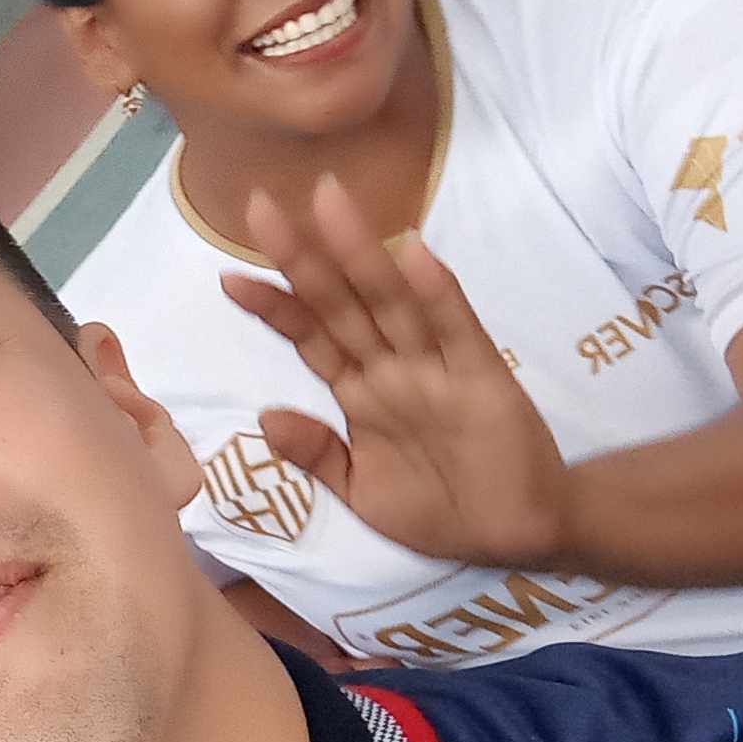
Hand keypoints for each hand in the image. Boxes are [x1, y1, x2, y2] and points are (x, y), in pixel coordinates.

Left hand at [218, 176, 574, 569]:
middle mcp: (393, 368)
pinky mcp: (482, 379)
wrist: (515, 537)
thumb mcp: (361, 491)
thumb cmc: (439, 511)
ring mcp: (437, 368)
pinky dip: (436, 293)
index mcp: (361, 391)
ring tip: (326, 204)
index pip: (311, 337)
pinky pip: (457, 330)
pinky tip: (413, 254)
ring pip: (391, 303)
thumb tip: (266, 418)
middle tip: (260, 206)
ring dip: (360, 254)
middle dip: (301, 258)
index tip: (227, 278)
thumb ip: (318, 454)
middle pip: (340, 304)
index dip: (274, 306)